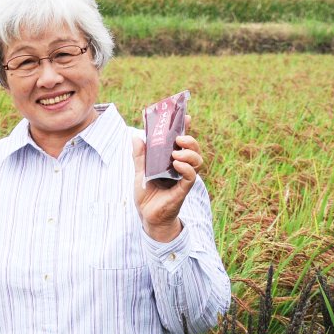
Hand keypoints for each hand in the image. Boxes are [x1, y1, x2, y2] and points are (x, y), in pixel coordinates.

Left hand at [133, 116, 203, 242]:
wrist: (147, 216)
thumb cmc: (147, 195)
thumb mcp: (140, 172)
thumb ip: (140, 156)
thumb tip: (136, 137)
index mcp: (171, 161)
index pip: (182, 142)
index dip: (186, 128)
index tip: (186, 117)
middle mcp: (180, 168)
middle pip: (194, 149)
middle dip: (190, 140)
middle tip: (179, 138)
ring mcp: (183, 178)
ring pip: (197, 161)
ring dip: (189, 153)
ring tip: (176, 153)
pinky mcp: (183, 189)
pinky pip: (191, 176)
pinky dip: (186, 168)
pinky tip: (177, 165)